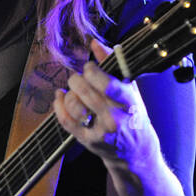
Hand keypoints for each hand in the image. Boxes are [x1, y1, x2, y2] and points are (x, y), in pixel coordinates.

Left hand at [52, 38, 159, 172]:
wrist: (136, 152)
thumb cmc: (133, 116)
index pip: (107, 84)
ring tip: (73, 90)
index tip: (89, 67)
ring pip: (74, 106)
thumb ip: (113, 65)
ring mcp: (100, 131)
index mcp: (129, 103)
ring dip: (69, 93)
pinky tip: (60, 97)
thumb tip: (95, 43)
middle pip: (86, 93)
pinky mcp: (87, 140)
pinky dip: (59, 106)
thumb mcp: (130, 90)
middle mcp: (115, 118)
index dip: (92, 71)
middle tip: (78, 78)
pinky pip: (66, 121)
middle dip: (77, 80)